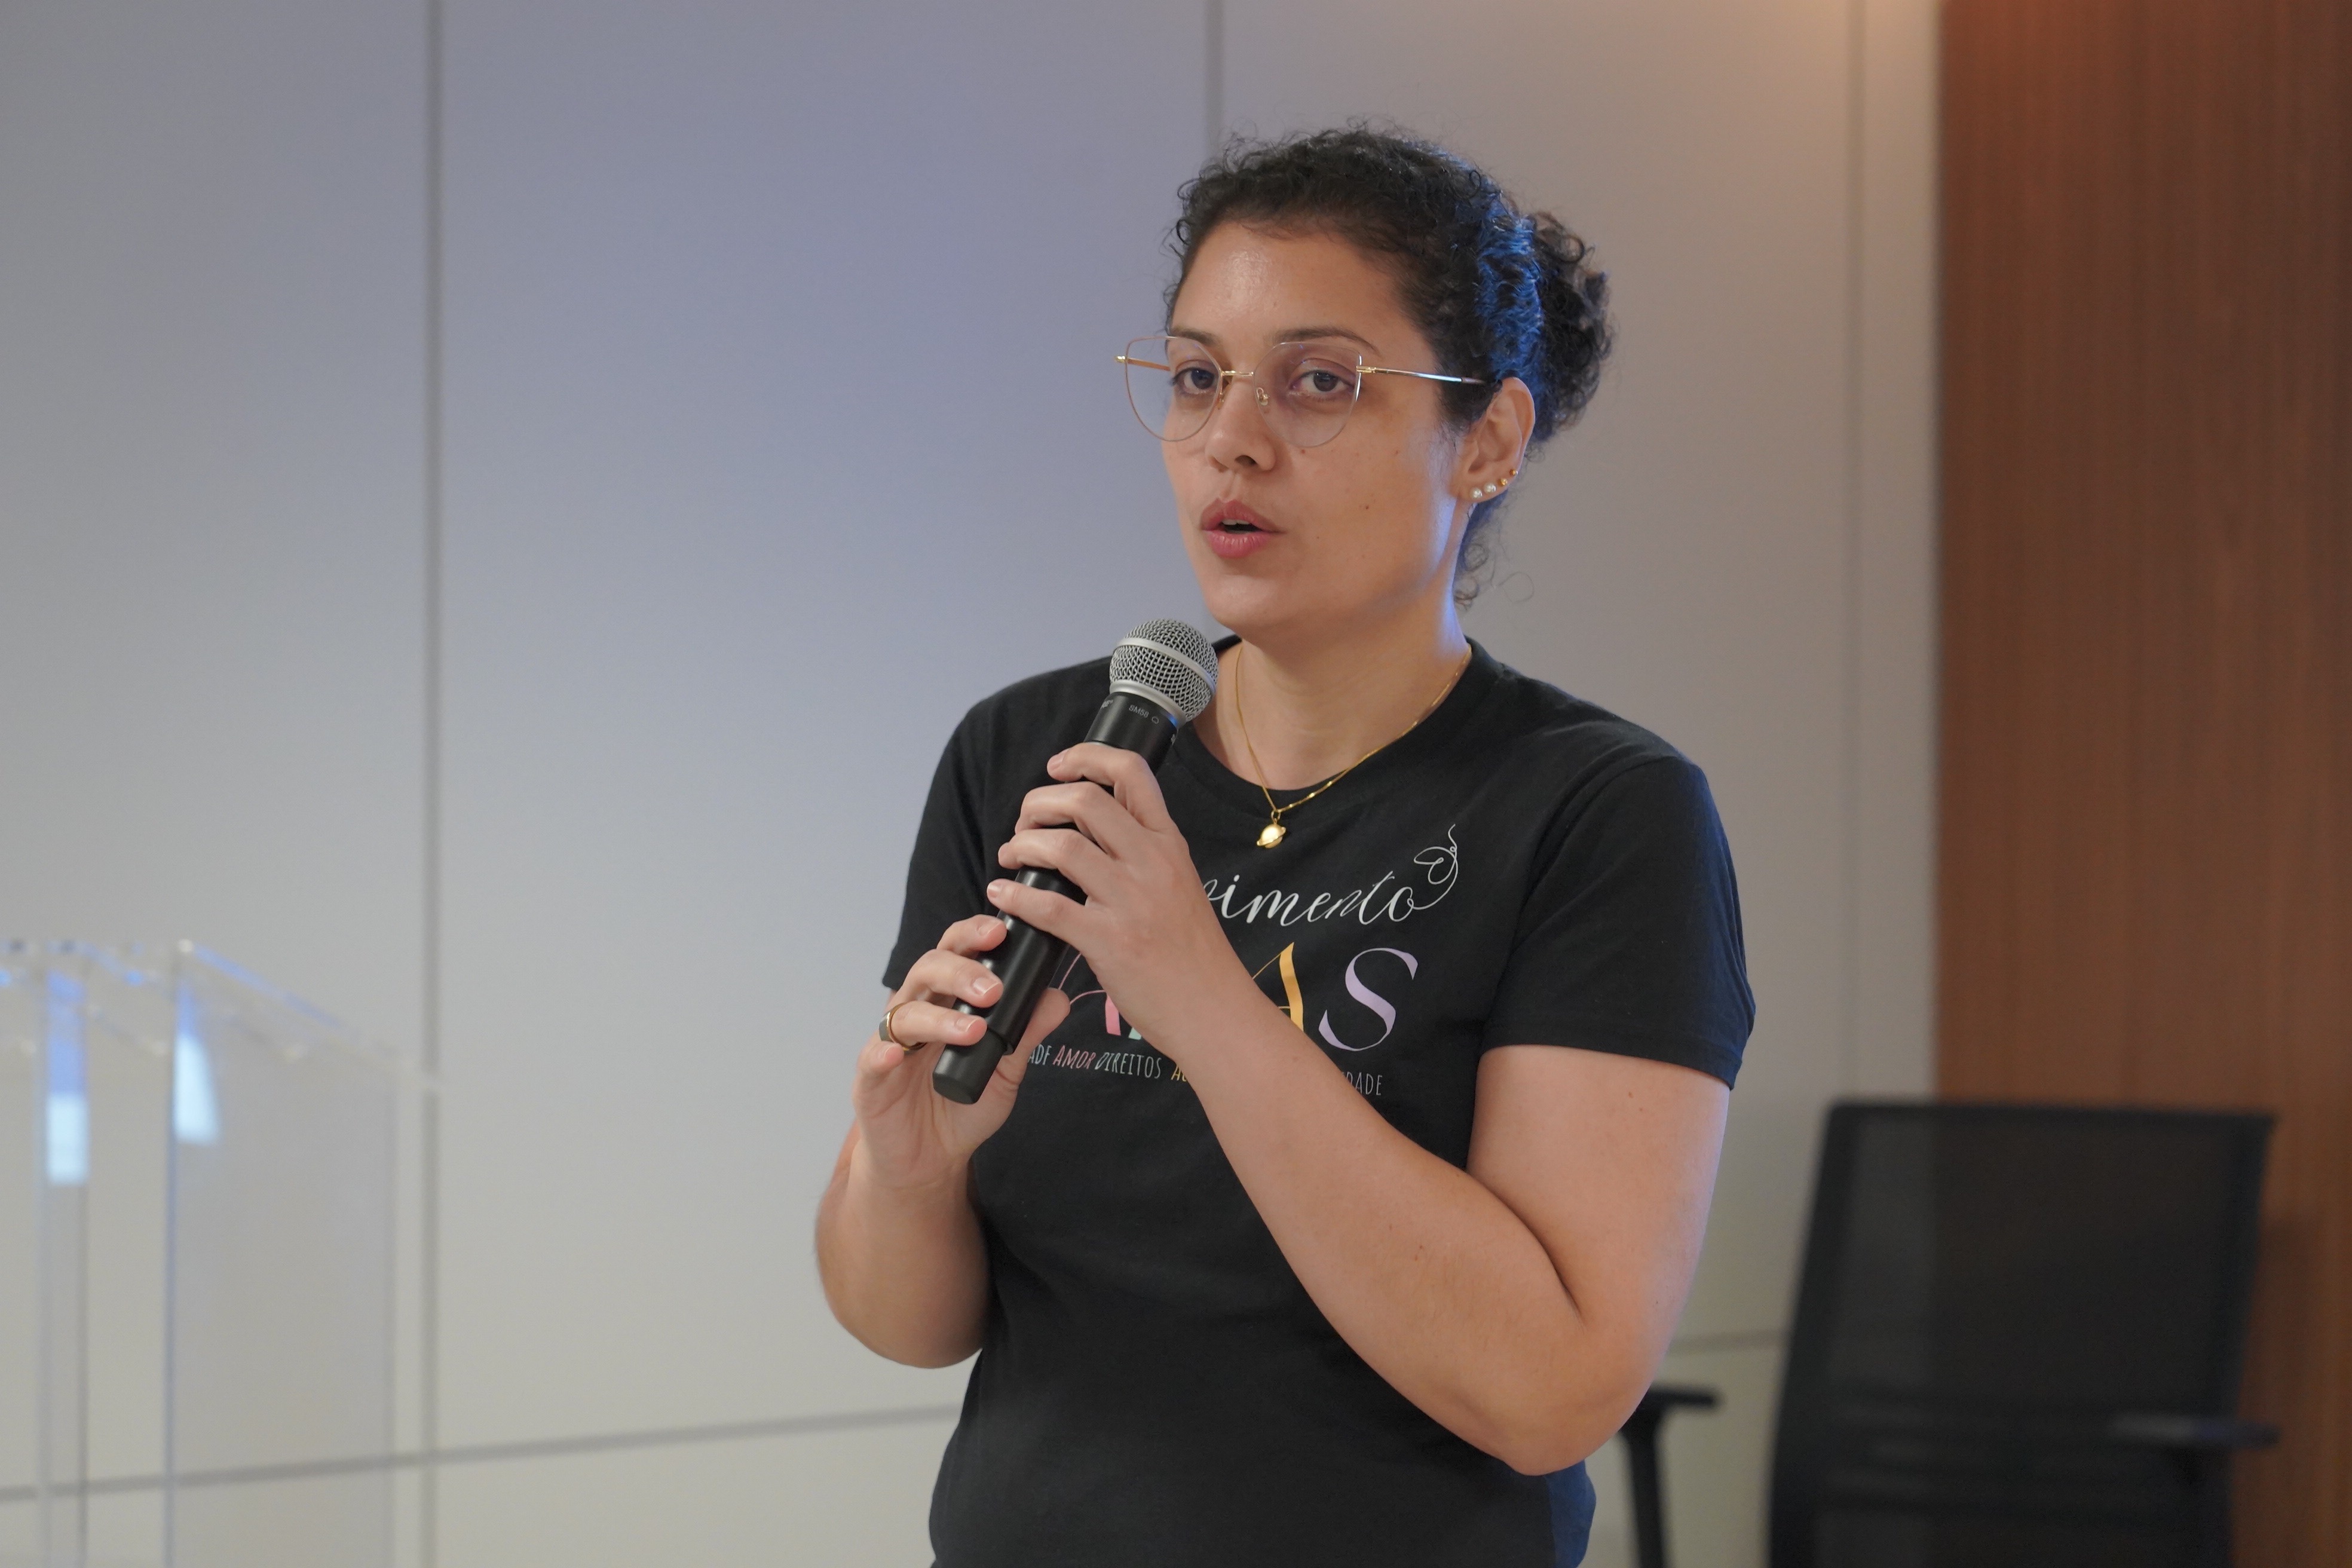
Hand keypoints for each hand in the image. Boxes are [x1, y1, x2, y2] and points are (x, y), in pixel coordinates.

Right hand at [851, 914, 1070, 1191]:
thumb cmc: (963, 1106)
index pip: (955, 951)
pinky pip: (874, 1057)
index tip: (1001, 931)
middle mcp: (917, 1009)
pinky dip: (886, 1052)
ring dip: (940, 1017)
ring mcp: (891, 1041)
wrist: (931, 1160)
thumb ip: (1027, 1033)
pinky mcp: (870, 1077)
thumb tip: (1058, 998)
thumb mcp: (1006, 1070)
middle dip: (961, 971)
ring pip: (906, 1011)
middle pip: (928, 968)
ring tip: (973, 1030)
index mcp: (946, 998)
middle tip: (993, 990)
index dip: (973, 935)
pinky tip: (900, 1055)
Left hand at [986, 742, 1245, 1055]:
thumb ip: (1143, 854)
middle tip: (1024, 824)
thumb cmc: (1192, 954)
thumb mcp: (1180, 885)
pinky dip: (1016, 897)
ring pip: (1062, 847)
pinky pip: (1050, 906)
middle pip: (1085, 800)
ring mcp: (1132, 901)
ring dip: (1023, 845)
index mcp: (1169, 844)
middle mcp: (1153, 862)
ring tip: (1011, 858)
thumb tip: (1092, 831)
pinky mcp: (1110, 942)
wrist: (1214, 1009)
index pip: (1131, 772)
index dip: (1086, 757)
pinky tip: (1002, 896)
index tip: (1057, 767)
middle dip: (1039, 803)